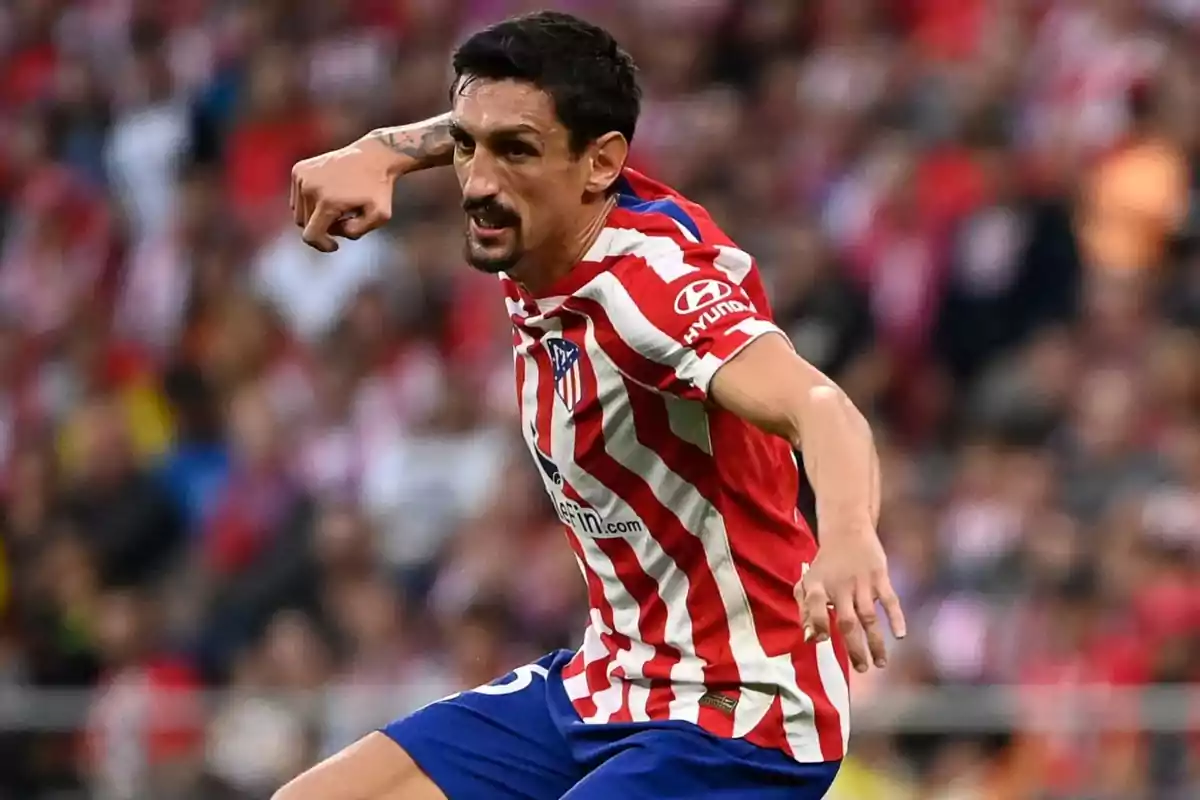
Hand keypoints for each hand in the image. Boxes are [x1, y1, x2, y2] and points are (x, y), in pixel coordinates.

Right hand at [290, 137, 398, 252]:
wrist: (375, 156)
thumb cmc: (379, 189)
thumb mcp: (380, 216)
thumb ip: (356, 232)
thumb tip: (332, 230)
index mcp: (328, 202)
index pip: (311, 236)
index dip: (321, 245)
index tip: (334, 246)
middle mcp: (310, 188)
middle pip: (305, 224)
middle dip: (322, 228)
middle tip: (344, 220)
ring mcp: (302, 176)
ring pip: (298, 212)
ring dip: (315, 215)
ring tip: (338, 208)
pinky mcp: (299, 169)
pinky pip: (297, 198)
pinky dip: (309, 202)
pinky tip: (329, 195)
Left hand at [797, 528, 904, 672]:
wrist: (847, 530)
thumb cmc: (825, 565)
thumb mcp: (808, 582)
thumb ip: (806, 610)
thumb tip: (810, 639)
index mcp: (817, 586)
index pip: (814, 607)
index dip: (816, 623)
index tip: (818, 640)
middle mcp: (839, 586)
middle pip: (847, 622)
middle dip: (854, 648)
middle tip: (861, 670)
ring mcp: (861, 582)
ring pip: (869, 617)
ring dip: (875, 642)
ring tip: (880, 663)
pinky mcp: (880, 577)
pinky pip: (890, 600)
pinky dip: (896, 617)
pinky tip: (900, 635)